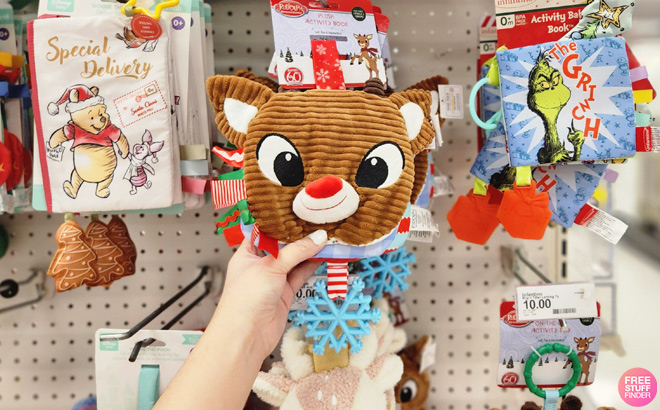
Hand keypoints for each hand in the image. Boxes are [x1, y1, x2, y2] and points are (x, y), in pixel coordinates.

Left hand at [214, 230, 327, 359]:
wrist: (246, 336)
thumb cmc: (246, 298)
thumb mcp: (271, 266)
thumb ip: (297, 251)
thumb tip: (319, 237)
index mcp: (247, 253)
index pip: (264, 231)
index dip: (279, 221)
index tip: (297, 210)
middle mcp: (260, 265)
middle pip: (282, 245)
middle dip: (299, 236)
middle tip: (318, 221)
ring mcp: (273, 279)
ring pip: (294, 260)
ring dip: (309, 251)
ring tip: (327, 236)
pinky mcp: (285, 293)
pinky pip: (301, 275)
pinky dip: (312, 266)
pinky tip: (324, 255)